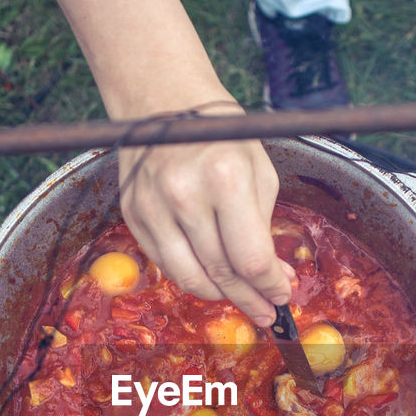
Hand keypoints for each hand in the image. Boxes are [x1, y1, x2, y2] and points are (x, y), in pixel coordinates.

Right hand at [117, 105, 291, 326]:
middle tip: (266, 312)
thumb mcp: (259, 172)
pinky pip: (165, 263)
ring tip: (239, 297)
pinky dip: (190, 276)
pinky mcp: (133, 213)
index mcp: (226, 178)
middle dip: (249, 299)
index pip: (251, 258)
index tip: (282, 297)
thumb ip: (265, 227)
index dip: (270, 287)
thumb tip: (273, 277)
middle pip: (221, 274)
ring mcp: (153, 206)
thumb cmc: (221, 136)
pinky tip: (209, 275)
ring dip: (219, 295)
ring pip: (189, 278)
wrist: (164, 102)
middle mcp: (185, 194)